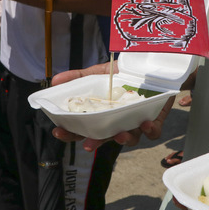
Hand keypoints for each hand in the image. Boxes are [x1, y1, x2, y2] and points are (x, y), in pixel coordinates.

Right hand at [50, 61, 173, 150]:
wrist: (148, 64)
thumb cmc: (121, 74)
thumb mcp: (97, 72)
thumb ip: (77, 77)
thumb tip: (54, 80)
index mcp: (101, 116)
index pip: (82, 129)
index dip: (70, 133)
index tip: (58, 130)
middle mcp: (117, 123)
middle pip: (103, 139)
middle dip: (95, 143)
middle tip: (88, 145)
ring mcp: (135, 124)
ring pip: (129, 140)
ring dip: (123, 140)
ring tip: (119, 134)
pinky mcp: (154, 121)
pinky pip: (152, 133)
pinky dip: (149, 131)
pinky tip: (145, 124)